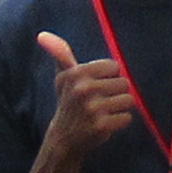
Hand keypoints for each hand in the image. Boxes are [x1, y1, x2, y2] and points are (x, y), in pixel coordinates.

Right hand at [36, 31, 142, 153]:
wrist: (64, 138)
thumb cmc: (68, 102)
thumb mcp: (63, 77)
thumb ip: (60, 54)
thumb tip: (43, 35)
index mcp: (77, 73)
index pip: (115, 66)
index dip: (108, 77)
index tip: (95, 87)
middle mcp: (83, 89)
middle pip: (124, 83)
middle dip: (115, 93)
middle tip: (98, 102)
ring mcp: (92, 108)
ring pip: (128, 100)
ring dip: (119, 107)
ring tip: (103, 112)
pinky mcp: (101, 126)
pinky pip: (127, 117)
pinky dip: (120, 122)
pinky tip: (105, 124)